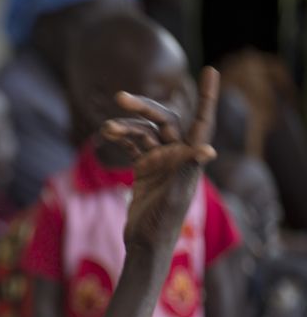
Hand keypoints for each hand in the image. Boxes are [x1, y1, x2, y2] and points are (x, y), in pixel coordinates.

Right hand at [102, 67, 219, 253]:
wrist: (144, 245)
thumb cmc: (162, 226)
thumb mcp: (175, 197)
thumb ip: (187, 170)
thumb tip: (208, 150)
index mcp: (190, 160)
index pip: (202, 122)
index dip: (208, 97)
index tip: (210, 72)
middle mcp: (178, 156)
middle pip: (164, 120)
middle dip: (144, 108)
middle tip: (120, 99)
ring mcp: (160, 161)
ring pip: (144, 132)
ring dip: (125, 127)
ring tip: (106, 128)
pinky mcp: (144, 168)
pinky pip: (132, 145)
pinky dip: (120, 138)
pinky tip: (106, 135)